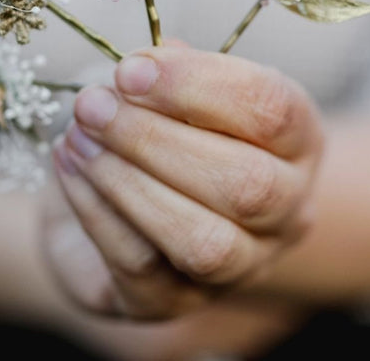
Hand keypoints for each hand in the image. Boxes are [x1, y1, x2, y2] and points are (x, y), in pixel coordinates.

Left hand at [44, 46, 323, 318]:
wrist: (134, 204)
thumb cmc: (169, 131)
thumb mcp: (178, 89)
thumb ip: (171, 70)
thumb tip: (144, 65)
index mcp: (298, 139)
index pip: (271, 110)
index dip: (200, 85)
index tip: (132, 69)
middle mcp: (289, 207)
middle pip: (245, 184)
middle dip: (156, 139)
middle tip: (94, 105)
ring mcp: (243, 264)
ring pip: (202, 239)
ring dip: (128, 182)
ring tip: (78, 138)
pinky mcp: (178, 303)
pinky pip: (142, 266)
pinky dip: (97, 212)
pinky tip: (71, 168)